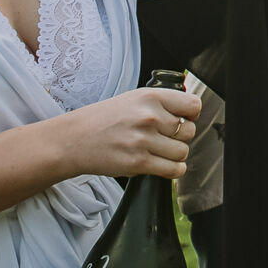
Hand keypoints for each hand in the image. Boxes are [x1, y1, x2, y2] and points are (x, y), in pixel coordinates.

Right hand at [58, 87, 198, 180]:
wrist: (74, 140)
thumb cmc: (103, 119)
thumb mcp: (133, 99)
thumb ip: (161, 104)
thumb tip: (189, 114)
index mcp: (151, 97)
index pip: (193, 106)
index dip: (191, 116)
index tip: (183, 120)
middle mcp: (149, 117)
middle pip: (189, 131)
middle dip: (180, 137)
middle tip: (163, 139)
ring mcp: (144, 140)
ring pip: (182, 152)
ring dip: (174, 155)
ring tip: (158, 152)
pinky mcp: (138, 163)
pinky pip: (174, 170)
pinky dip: (173, 170)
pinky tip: (163, 165)